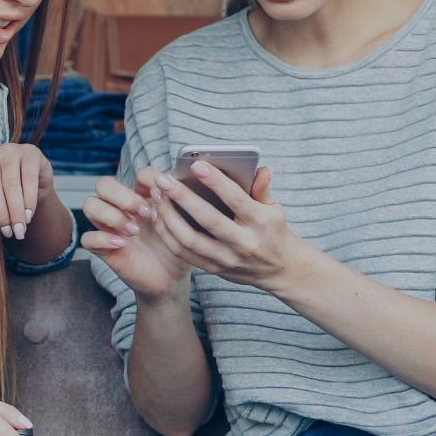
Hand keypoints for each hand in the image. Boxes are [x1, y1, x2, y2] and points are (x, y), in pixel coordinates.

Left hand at [0, 143, 54, 239]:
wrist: (31, 179)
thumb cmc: (2, 191)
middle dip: (1, 215)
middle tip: (8, 233)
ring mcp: (9, 149)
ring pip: (11, 186)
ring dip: (16, 212)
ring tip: (19, 230)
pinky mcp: (30, 153)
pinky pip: (29, 181)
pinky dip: (29, 202)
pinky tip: (28, 215)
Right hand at [81, 170, 191, 302]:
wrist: (171, 278)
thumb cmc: (176, 248)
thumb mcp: (182, 223)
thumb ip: (176, 202)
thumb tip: (170, 183)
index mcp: (144, 197)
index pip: (138, 173)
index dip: (148, 180)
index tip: (163, 196)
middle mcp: (122, 208)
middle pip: (104, 184)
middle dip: (123, 196)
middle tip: (144, 213)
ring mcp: (110, 227)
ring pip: (90, 205)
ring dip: (112, 215)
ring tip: (134, 230)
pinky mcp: (103, 248)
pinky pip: (87, 238)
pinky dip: (103, 238)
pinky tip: (122, 244)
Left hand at [149, 160, 307, 290]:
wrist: (280, 270)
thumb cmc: (273, 230)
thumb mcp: (274, 209)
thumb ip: (263, 188)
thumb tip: (260, 169)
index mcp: (260, 223)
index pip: (236, 200)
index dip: (216, 182)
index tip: (196, 164)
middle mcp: (243, 243)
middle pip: (208, 219)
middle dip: (183, 198)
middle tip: (164, 179)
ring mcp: (226, 259)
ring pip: (189, 239)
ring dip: (168, 216)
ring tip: (156, 195)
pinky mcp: (213, 269)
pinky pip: (183, 253)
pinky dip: (167, 234)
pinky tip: (157, 215)